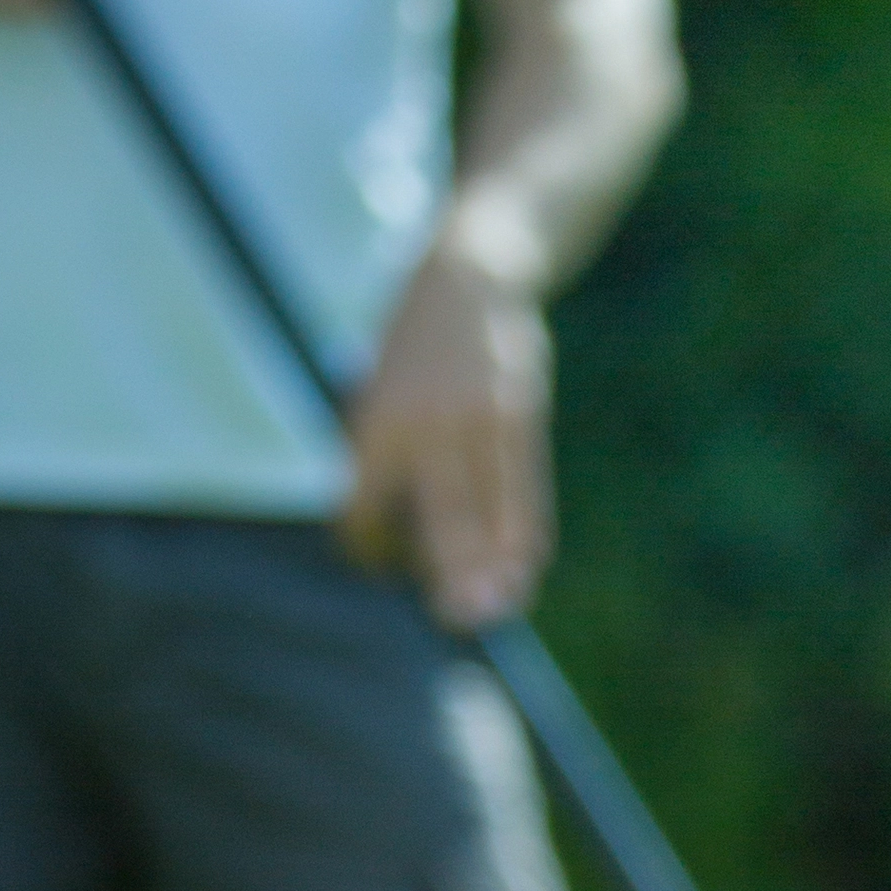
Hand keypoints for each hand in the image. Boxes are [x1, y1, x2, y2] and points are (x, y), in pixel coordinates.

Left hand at [342, 232, 552, 629]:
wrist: (469, 271)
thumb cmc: (416, 347)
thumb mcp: (380, 389)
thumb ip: (380, 454)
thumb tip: (382, 531)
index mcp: (377, 420)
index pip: (363, 504)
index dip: (363, 542)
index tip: (372, 562)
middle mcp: (425, 424)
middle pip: (437, 515)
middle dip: (447, 571)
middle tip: (454, 618)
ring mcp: (476, 420)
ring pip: (487, 509)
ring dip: (495, 566)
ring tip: (496, 609)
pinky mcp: (518, 415)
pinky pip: (522, 488)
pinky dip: (523, 531)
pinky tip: (527, 567)